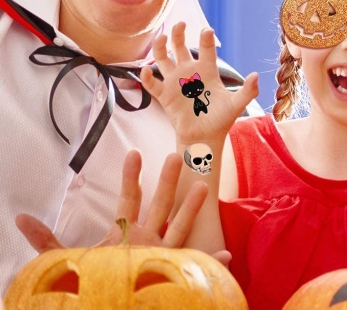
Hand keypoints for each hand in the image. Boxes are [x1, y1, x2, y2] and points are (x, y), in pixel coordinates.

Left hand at [15, 150, 231, 264]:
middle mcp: (148, 239)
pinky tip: (225, 255)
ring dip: (192, 209)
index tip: (133, 153)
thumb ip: (45, 241)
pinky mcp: (172, 273)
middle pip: (160, 204)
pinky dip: (212, 264)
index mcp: (126, 233)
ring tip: (203, 187)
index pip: (130, 198)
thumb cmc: (88, 285)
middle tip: (175, 156)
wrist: (104, 304)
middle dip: (167, 180)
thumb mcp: (64, 261)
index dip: (131, 176)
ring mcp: (162, 255)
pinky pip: (194, 269)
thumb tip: (19, 218)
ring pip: (180, 227)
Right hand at [139, 23, 259, 142]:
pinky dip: (146, 76)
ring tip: (161, 38)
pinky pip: (151, 83)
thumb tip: (256, 76)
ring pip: (162, 59)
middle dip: (178, 33)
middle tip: (180, 24)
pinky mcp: (164, 95)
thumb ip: (248, 91)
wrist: (205, 137)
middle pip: (180, 46)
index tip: (207, 30)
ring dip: (160, 47)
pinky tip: (145, 70)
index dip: (206, 38)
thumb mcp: (236, 104)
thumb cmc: (221, 119)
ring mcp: (175, 82)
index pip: (207, 49)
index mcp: (207, 71)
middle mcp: (189, 72)